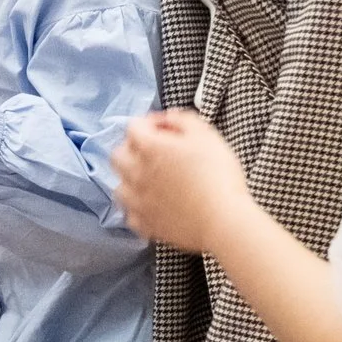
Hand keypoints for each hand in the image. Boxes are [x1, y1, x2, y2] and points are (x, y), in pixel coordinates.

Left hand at [112, 111, 254, 255]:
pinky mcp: (145, 224)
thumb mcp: (206, 136)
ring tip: (151, 180)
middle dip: (133, 149)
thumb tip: (169, 117)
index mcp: (149, 148)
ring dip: (130, 180)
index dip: (151, 123)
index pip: (133, 126)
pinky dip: (138, 209)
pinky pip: (130, 215)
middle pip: (118, 155)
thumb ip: (183, 120)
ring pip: (119, 186)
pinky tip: (153, 206)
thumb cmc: (218, 176)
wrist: (223, 221)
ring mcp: (137, 201)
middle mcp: (136, 173)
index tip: (167, 127)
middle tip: (155, 152)